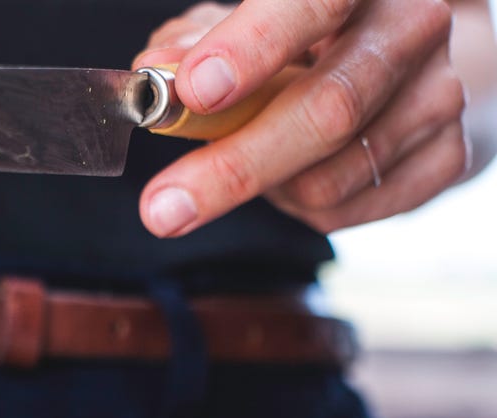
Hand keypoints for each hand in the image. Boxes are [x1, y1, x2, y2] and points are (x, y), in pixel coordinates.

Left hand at [132, 0, 468, 235]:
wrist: (405, 69)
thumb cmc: (305, 40)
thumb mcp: (242, 26)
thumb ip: (195, 43)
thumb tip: (157, 69)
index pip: (314, 2)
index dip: (253, 47)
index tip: (193, 90)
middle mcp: (412, 28)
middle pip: (327, 109)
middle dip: (233, 167)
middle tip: (160, 206)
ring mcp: (438, 95)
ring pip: (328, 177)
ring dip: (265, 186)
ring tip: (250, 159)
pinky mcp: (447, 156)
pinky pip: (345, 210)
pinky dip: (297, 207)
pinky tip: (293, 175)